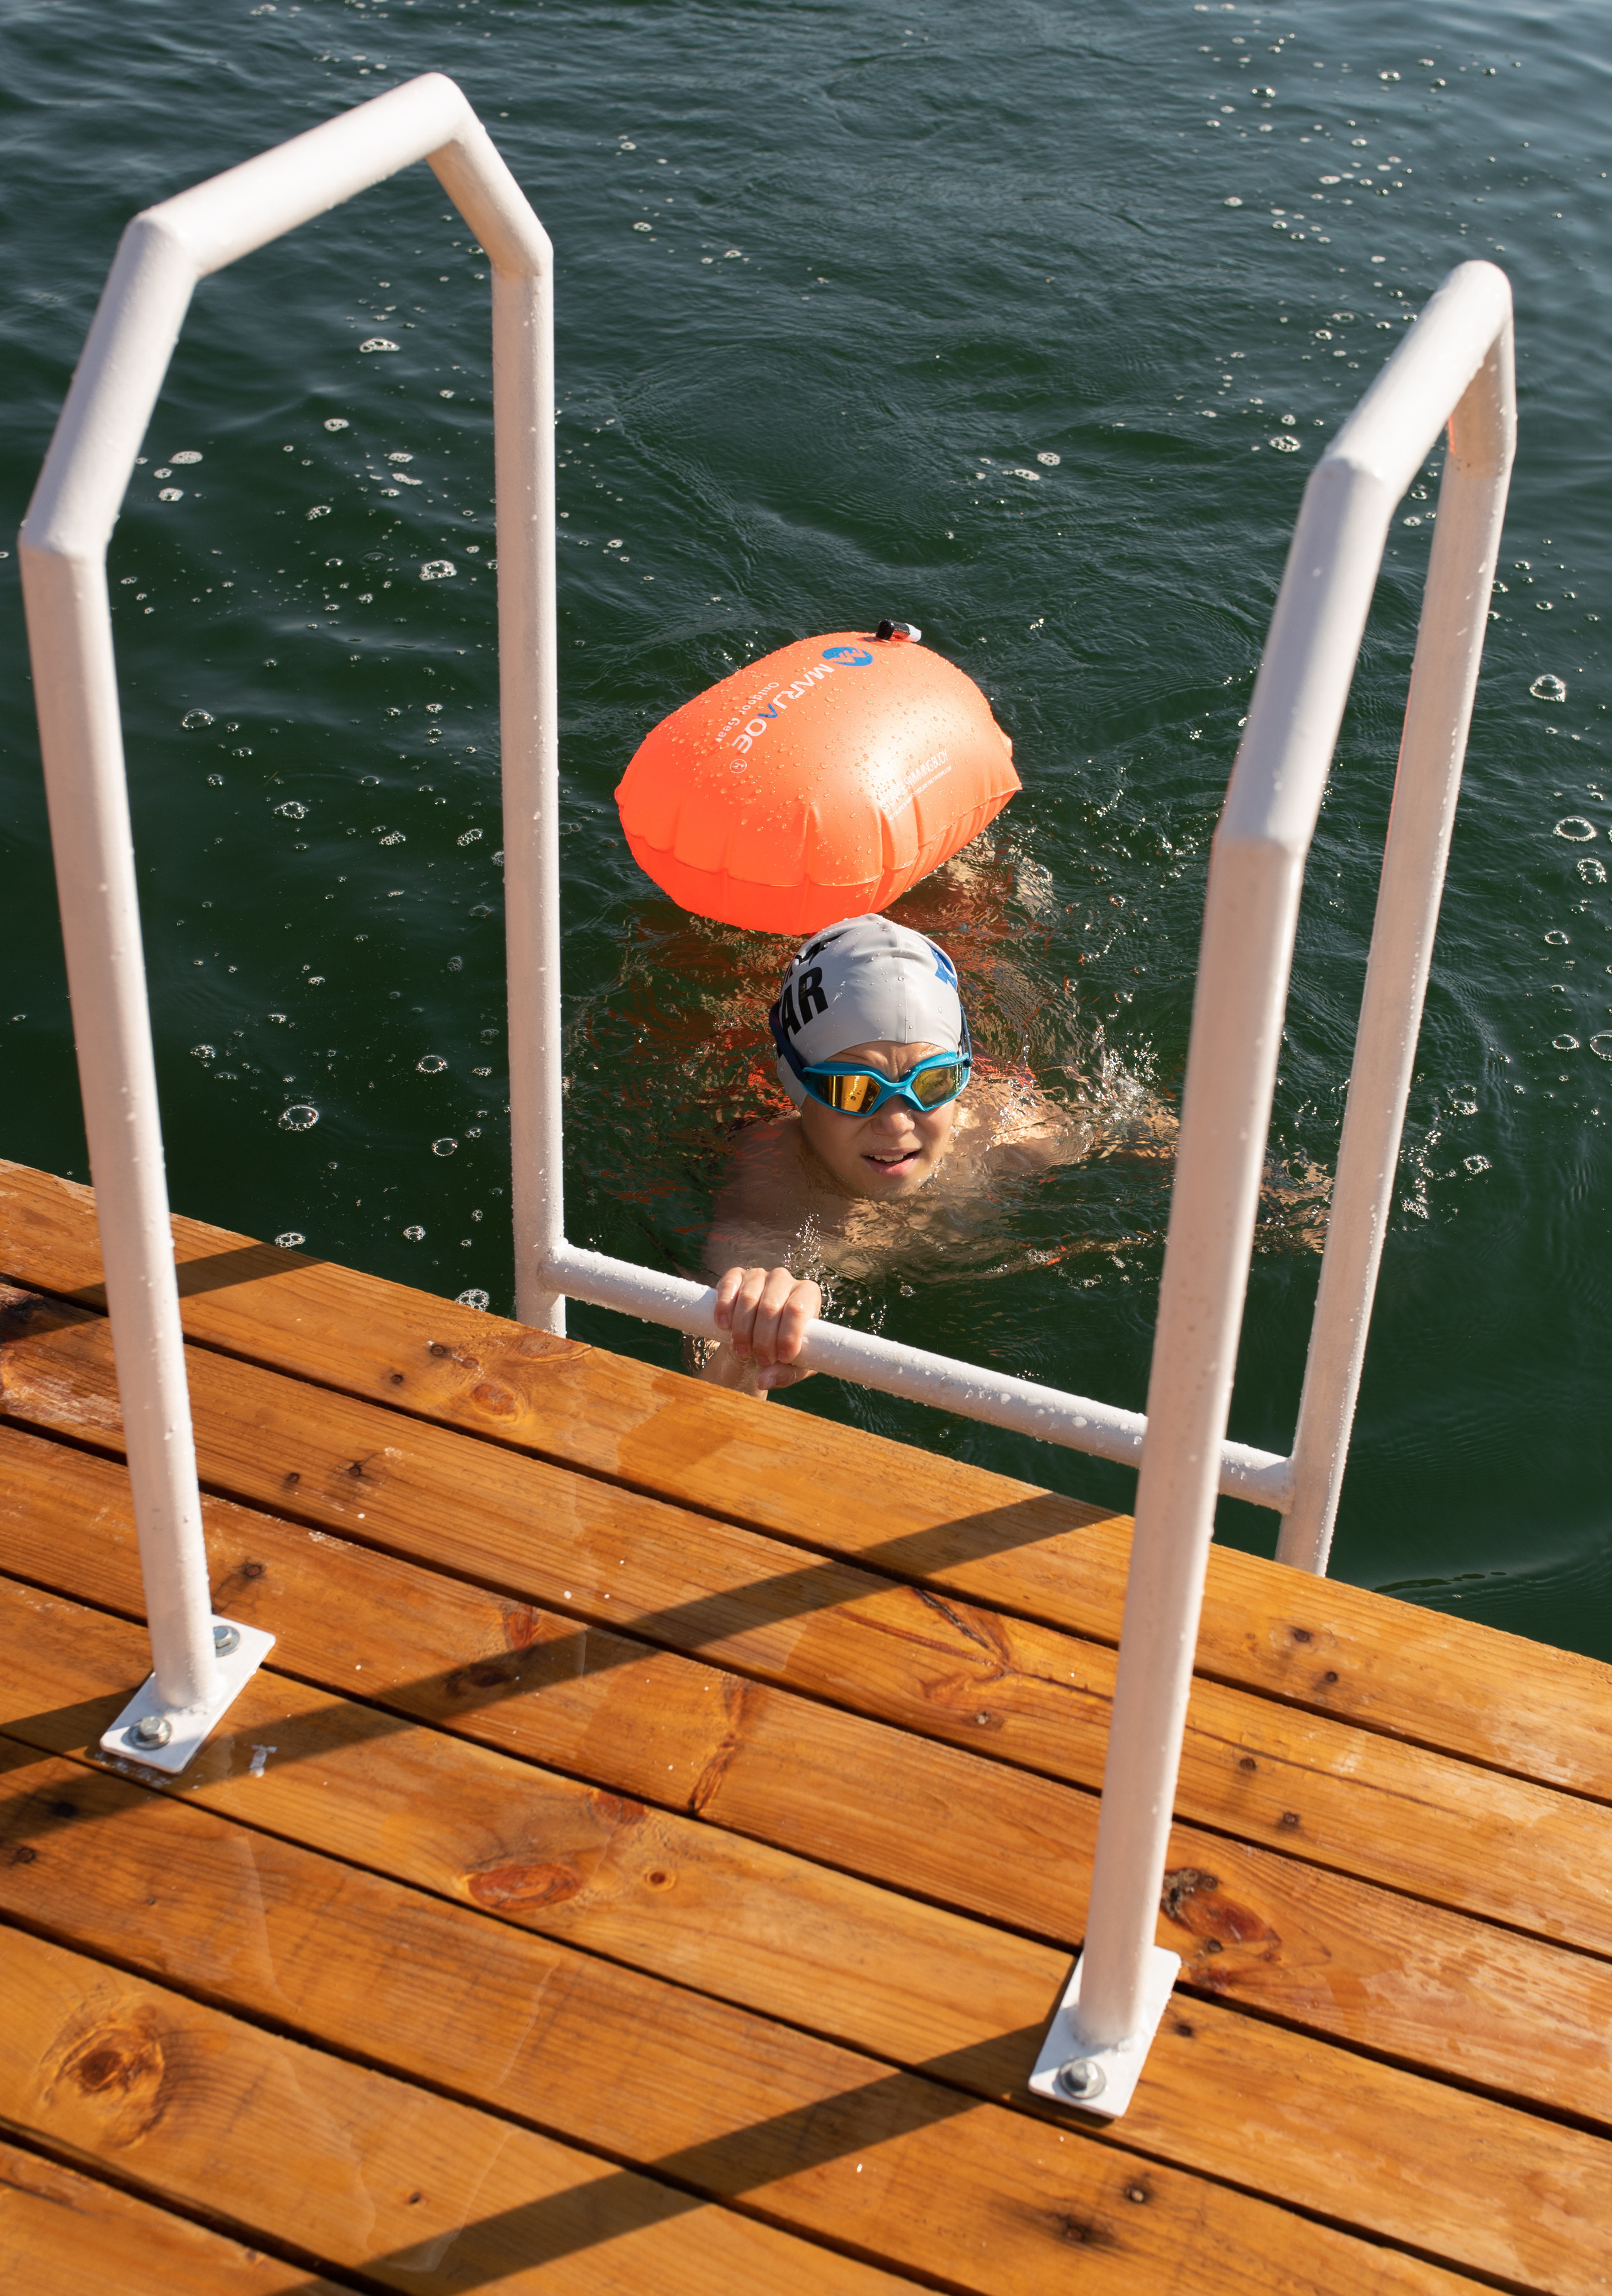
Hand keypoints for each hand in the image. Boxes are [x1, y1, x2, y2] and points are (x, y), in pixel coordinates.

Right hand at [711, 1265, 821, 1391]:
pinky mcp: (736, 1276)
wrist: (758, 1341)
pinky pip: (728, 1285)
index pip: (798, 1309)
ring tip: (743, 1350)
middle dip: (764, 1338)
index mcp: (808, 1295)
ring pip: (749, 1297)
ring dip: (743, 1329)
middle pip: (771, 1305)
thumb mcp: (793, 1367)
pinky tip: (724, 1326)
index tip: (782, 1358)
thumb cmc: (783, 1352)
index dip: (788, 1334)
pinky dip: (724, 1306)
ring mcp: (759, 1275)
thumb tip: (763, 1380)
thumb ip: (784, 1375)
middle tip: (761, 1360)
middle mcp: (785, 1280)